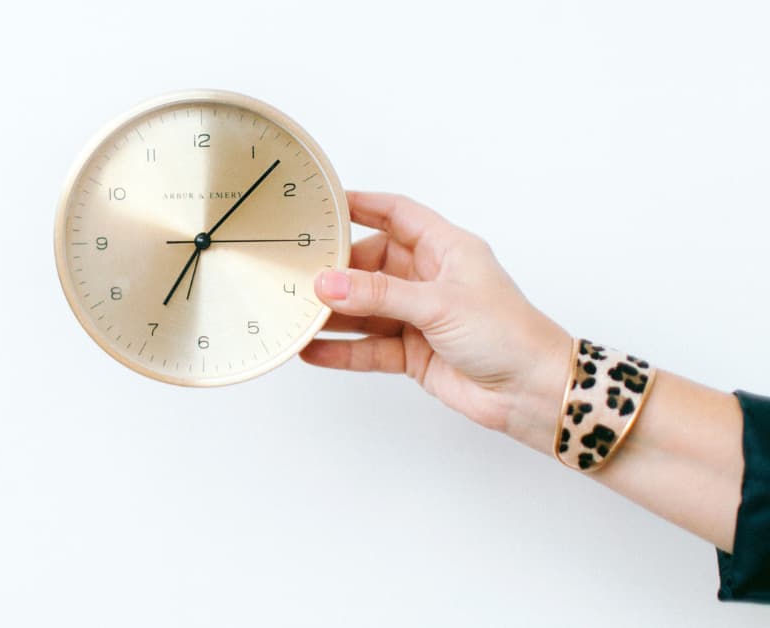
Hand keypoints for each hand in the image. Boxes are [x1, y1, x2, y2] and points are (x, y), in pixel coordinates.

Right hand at [301, 192, 572, 445]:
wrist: (532, 393)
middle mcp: (430, 279)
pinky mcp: (413, 353)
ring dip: (334, 314)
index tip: (324, 205)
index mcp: (446, 249)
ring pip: (366, 309)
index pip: (396, 214)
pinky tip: (313, 349)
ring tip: (297, 313)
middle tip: (299, 274)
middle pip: (371, 265)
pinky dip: (342, 349)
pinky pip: (368, 346)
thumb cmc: (510, 334)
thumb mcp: (440, 303)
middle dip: (337, 271)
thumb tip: (329, 283)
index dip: (362, 206)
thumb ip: (380, 294)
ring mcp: (420, 317)